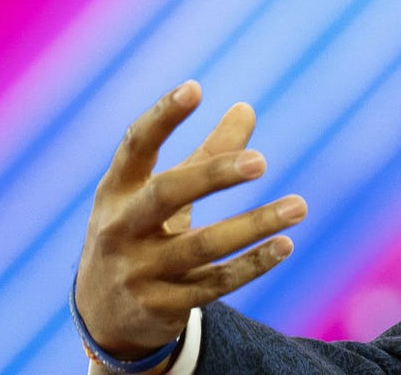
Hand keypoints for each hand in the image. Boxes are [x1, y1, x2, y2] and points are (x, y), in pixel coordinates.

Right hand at [75, 81, 306, 357]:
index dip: (161, 116)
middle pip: (166, 194)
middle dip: (213, 176)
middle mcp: (120, 228)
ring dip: (254, 225)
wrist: (101, 312)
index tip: (195, 88)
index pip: (135, 146)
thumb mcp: (158, 192)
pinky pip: (213, 284)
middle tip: (262, 161)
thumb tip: (247, 108)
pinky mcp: (159, 305)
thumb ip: (204, 154)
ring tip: (299, 206)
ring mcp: (137, 270)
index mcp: (117, 190)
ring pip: (201, 246)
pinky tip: (285, 245)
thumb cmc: (139, 230)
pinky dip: (252, 264)